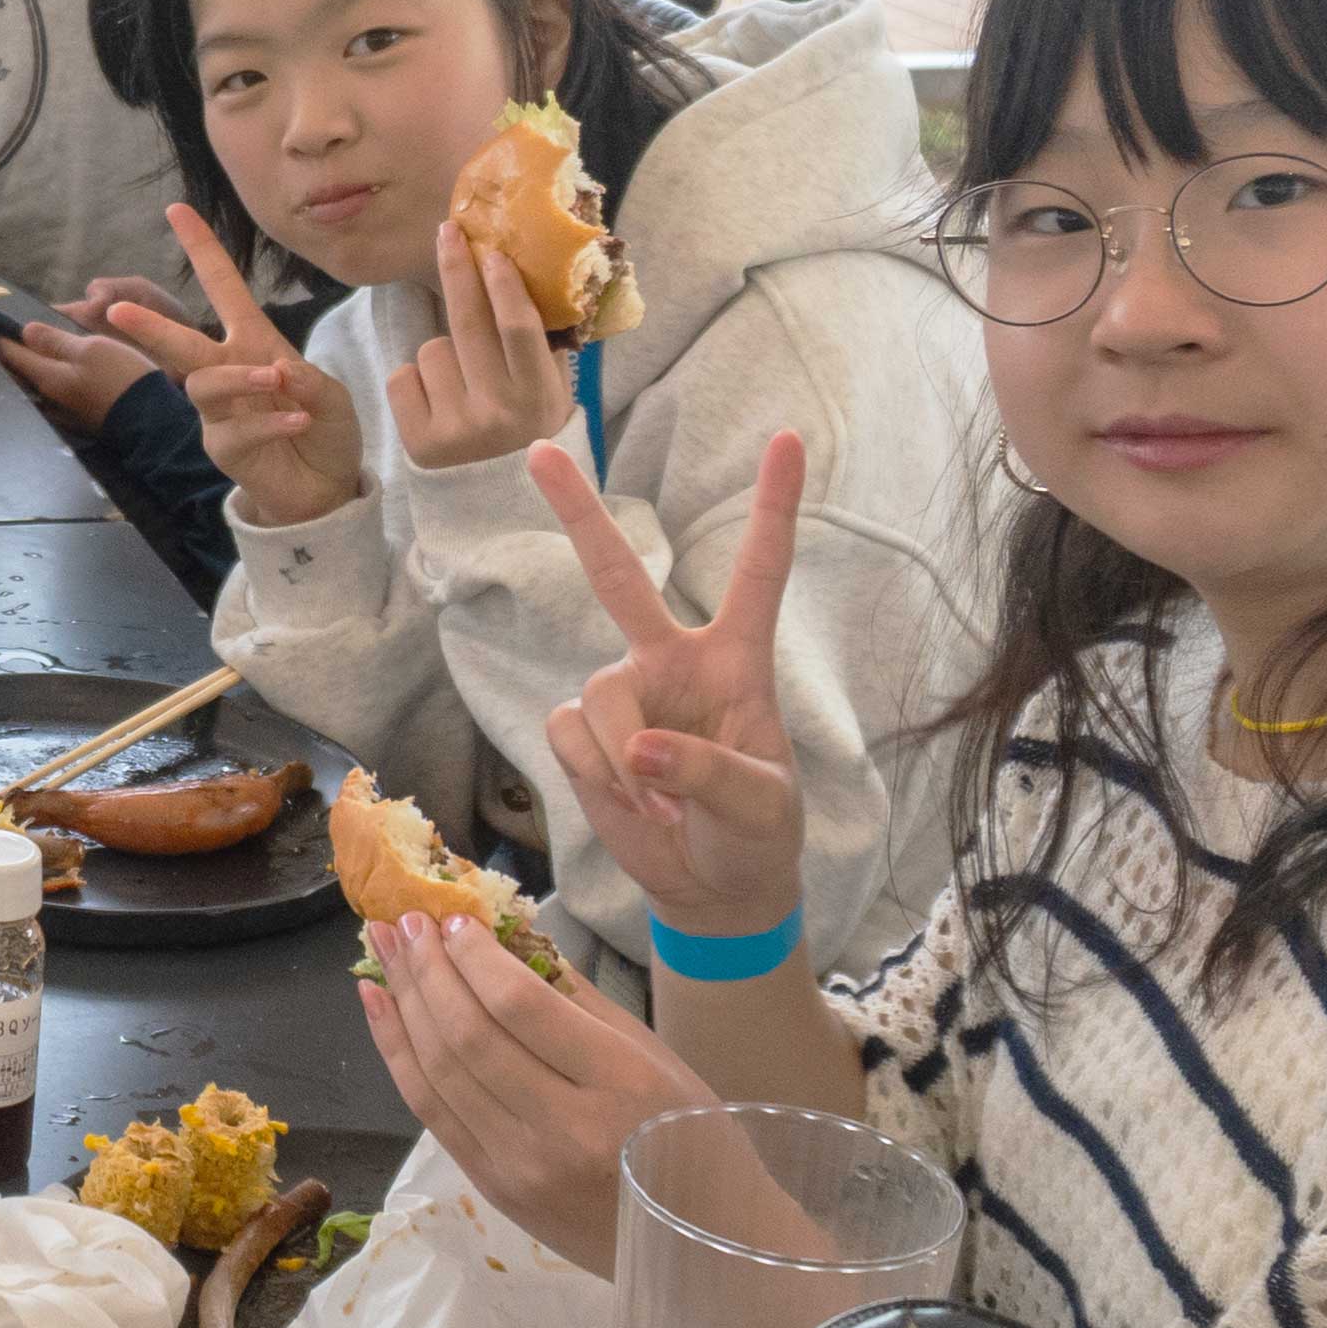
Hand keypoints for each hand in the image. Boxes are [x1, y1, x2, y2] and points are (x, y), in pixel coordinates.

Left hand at [0, 310, 158, 437]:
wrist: (151, 422)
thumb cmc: (121, 378)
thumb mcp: (91, 349)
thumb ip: (56, 340)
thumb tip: (25, 331)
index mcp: (46, 378)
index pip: (11, 354)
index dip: (2, 335)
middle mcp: (46, 399)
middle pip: (21, 371)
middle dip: (15, 351)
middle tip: (16, 332)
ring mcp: (60, 413)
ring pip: (37, 384)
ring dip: (33, 366)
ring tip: (38, 348)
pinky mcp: (76, 420)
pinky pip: (53, 394)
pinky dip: (51, 379)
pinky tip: (60, 370)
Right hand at [91, 206, 366, 525]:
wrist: (326, 487)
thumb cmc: (324, 428)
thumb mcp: (330, 395)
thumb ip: (307, 380)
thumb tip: (277, 371)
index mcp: (254, 342)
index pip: (223, 288)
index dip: (201, 249)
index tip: (177, 209)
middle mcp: (229, 371)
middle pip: (183, 342)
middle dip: (150, 325)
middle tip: (117, 308)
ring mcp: (221, 413)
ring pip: (205, 385)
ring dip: (239, 378)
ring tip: (274, 380)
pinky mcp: (225, 449)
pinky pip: (235, 431)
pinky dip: (270, 423)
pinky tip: (298, 421)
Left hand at [359, 910, 717, 1263]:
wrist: (696, 1245)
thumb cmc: (689, 1135)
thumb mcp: (653, 1055)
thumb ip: (577, 998)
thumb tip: (505, 937)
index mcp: (620, 1082)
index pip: (520, 1006)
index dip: (474, 957)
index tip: (453, 918)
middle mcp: (563, 1128)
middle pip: (468, 1035)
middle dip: (426, 968)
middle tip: (402, 919)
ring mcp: (520, 1165)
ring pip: (438, 1070)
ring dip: (402, 1001)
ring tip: (383, 949)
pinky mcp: (492, 1188)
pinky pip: (430, 1110)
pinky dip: (396, 1052)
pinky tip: (379, 1006)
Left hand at [384, 212, 580, 474]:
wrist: (495, 511)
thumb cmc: (526, 439)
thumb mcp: (552, 399)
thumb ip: (544, 350)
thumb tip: (527, 279)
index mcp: (537, 399)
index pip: (518, 330)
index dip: (502, 285)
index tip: (490, 249)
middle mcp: (496, 413)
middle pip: (467, 324)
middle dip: (456, 270)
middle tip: (447, 232)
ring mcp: (453, 428)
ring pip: (431, 349)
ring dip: (441, 353)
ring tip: (461, 385)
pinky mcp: (416, 441)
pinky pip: (402, 377)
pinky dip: (415, 381)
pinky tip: (435, 402)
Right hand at [526, 426, 810, 936]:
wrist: (713, 888)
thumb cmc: (757, 836)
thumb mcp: (761, 808)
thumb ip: (709, 771)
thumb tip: (640, 747)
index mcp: (737, 661)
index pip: (758, 572)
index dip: (774, 506)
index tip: (787, 439)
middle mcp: (672, 663)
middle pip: (616, 576)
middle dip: (577, 512)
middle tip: (539, 449)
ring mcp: (623, 698)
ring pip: (599, 697)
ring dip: (624, 760)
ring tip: (661, 803)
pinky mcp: (583, 738)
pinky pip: (570, 737)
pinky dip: (599, 777)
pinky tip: (632, 803)